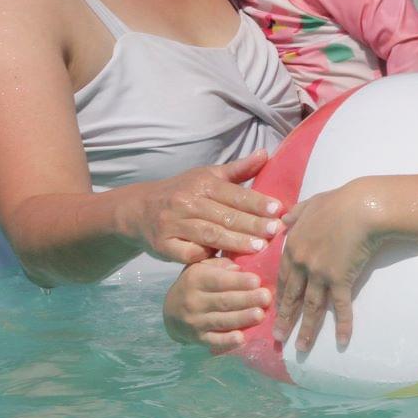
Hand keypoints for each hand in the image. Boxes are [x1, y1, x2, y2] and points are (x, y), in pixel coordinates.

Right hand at [125, 151, 283, 264]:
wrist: (139, 209)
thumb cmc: (183, 192)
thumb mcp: (208, 175)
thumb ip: (239, 170)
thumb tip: (265, 153)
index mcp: (201, 183)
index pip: (234, 193)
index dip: (256, 202)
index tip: (277, 210)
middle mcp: (186, 202)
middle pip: (224, 215)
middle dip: (252, 224)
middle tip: (275, 232)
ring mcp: (173, 224)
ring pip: (209, 234)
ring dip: (235, 242)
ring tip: (258, 248)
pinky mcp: (163, 245)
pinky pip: (188, 253)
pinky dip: (206, 258)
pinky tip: (225, 263)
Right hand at [163, 257, 271, 353]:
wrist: (171, 311)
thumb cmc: (196, 284)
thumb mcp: (202, 267)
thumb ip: (221, 264)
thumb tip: (240, 267)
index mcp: (195, 278)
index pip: (218, 280)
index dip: (238, 281)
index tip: (257, 281)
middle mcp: (193, 300)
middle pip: (223, 301)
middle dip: (246, 299)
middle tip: (266, 297)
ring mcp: (195, 321)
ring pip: (221, 321)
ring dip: (242, 318)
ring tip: (260, 315)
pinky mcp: (198, 338)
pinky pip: (214, 341)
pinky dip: (227, 341)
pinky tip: (241, 338)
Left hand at [272, 179, 385, 353]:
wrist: (361, 207)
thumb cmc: (338, 202)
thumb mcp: (310, 203)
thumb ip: (295, 214)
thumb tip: (283, 219)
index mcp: (293, 246)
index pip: (283, 276)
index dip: (280, 294)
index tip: (275, 308)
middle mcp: (302, 263)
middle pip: (291, 296)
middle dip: (285, 318)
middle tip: (278, 338)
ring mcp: (319, 274)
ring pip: (311, 307)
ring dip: (306, 329)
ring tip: (300, 348)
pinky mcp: (340, 280)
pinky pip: (340, 306)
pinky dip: (342, 325)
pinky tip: (341, 341)